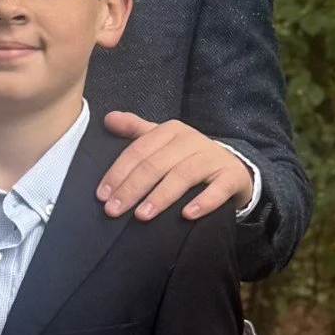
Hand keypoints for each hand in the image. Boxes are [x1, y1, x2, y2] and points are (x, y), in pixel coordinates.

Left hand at [98, 113, 255, 223]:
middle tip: (114, 210)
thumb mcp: (162, 141)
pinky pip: (218, 188)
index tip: (102, 196)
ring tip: (142, 215)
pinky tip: (187, 215)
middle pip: (156, 164)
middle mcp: (192, 140)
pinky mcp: (232, 175)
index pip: (138, 151)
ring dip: (161, 196)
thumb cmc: (187, 157)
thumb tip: (108, 119)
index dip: (118, 173)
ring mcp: (213, 157)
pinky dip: (203, 202)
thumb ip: (135, 130)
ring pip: (183, 175)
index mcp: (170, 131)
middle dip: (132, 188)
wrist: (231, 167)